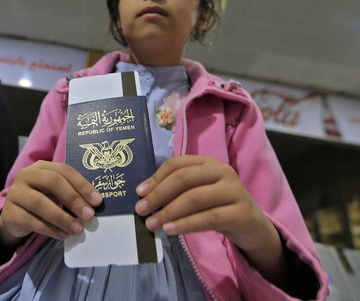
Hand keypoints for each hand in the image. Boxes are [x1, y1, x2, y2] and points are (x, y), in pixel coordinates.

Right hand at [0, 160, 101, 245]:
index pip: (64, 170)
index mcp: (41, 167)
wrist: (15, 217)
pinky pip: (30, 220)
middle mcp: (26, 175)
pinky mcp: (9, 213)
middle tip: (89, 215)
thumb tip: (93, 206)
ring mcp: (15, 193)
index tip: (98, 201)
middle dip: (73, 199)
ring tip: (77, 229)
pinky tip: (63, 235)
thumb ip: (71, 195)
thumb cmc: (42, 201)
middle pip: (52, 182)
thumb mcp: (55, 194)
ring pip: (39, 203)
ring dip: (62, 217)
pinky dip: (49, 229)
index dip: (82, 184)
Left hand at [135, 155, 287, 284]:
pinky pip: (209, 218)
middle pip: (184, 178)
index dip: (156, 177)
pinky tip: (171, 230)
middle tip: (141, 210)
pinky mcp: (242, 212)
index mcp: (208, 162)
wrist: (252, 227)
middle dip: (159, 195)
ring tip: (152, 224)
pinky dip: (186, 224)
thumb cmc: (218, 207)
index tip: (139, 193)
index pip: (177, 163)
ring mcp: (234, 190)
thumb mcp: (198, 194)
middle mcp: (223, 171)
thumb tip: (145, 197)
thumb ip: (176, 191)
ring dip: (169, 212)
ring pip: (194, 198)